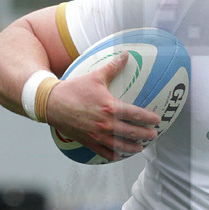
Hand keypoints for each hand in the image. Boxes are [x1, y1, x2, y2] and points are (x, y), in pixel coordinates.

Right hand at [46, 50, 160, 160]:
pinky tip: (120, 155)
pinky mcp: (88, 142)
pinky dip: (114, 155)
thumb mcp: (95, 76)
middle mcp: (105, 123)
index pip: (135, 114)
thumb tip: (126, 54)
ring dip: (133, 148)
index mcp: (109, 107)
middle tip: (153, 135)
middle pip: (131, 132)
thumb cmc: (73, 89)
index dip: (148, 118)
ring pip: (120, 146)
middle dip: (145, 135)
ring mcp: (97, 135)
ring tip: (140, 147)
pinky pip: (104, 152)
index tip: (157, 121)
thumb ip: (113, 67)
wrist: (51, 103)